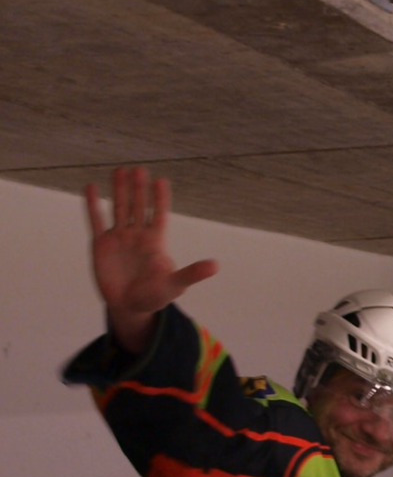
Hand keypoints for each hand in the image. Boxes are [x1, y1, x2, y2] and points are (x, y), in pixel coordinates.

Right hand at [85, 166, 217, 352]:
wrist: (130, 307)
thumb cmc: (155, 296)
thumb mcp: (176, 284)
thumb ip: (193, 273)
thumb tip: (216, 266)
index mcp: (156, 242)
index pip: (159, 214)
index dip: (160, 199)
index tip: (160, 181)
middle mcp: (138, 235)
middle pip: (138, 206)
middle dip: (139, 189)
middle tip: (139, 169)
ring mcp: (119, 237)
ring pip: (119, 208)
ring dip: (119, 190)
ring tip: (119, 170)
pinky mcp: (101, 244)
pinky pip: (96, 220)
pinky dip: (93, 205)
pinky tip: (91, 187)